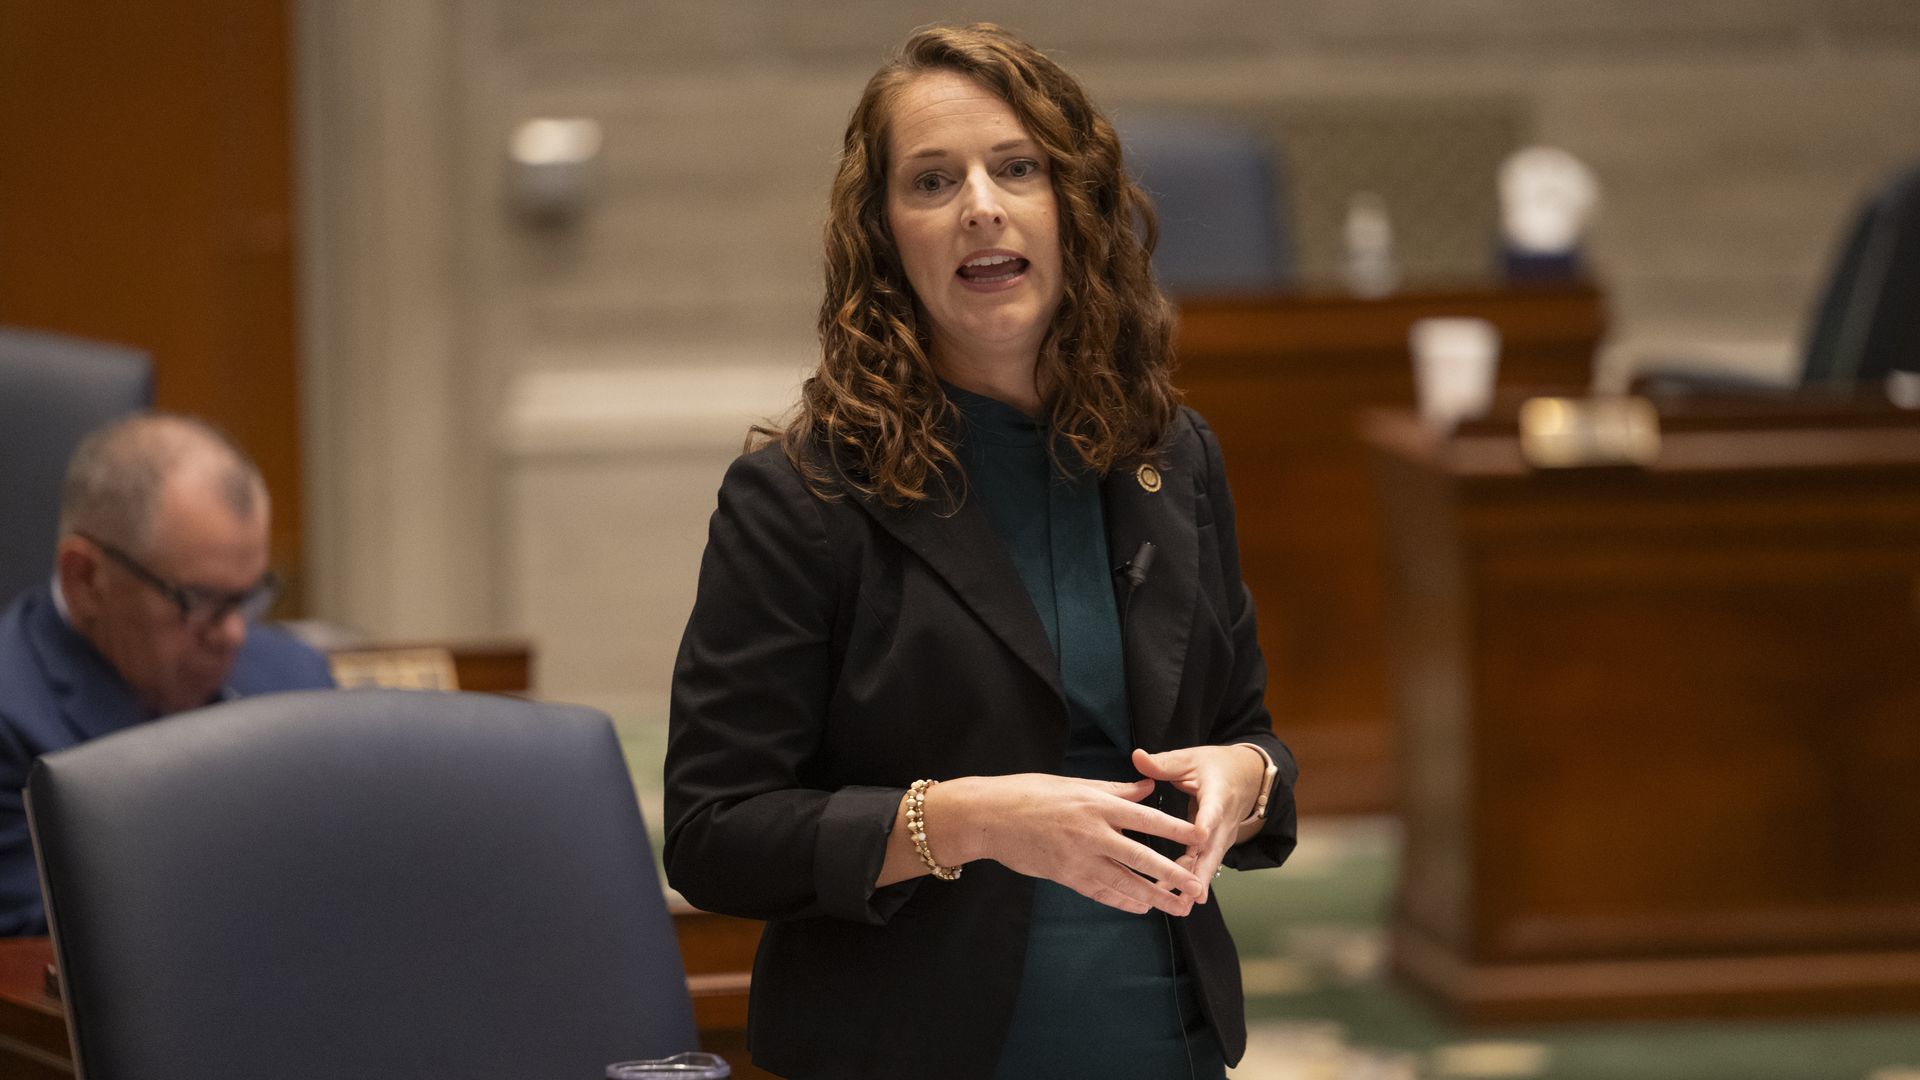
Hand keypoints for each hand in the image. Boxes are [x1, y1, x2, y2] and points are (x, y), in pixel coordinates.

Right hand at [935, 773, 1206, 916]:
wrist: (988, 817)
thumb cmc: (1029, 792)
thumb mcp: (1074, 782)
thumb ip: (1114, 788)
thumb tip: (1147, 787)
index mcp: (1096, 803)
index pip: (1146, 818)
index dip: (1175, 829)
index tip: (1201, 837)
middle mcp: (1091, 832)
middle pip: (1140, 857)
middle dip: (1172, 874)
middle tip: (1198, 886)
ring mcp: (1077, 858)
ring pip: (1123, 882)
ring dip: (1153, 896)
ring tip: (1178, 907)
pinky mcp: (1064, 875)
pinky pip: (1100, 892)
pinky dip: (1122, 901)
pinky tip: (1141, 907)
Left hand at [1129, 745, 1266, 903]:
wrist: (1247, 778)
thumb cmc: (1214, 766)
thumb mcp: (1190, 759)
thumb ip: (1164, 763)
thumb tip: (1137, 757)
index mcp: (1218, 794)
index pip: (1213, 810)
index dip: (1207, 823)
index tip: (1200, 836)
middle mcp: (1224, 821)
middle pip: (1213, 848)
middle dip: (1201, 870)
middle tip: (1189, 893)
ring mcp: (1223, 837)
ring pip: (1209, 862)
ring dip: (1195, 883)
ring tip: (1180, 905)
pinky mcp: (1217, 847)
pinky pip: (1205, 865)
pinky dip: (1193, 882)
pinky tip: (1179, 902)